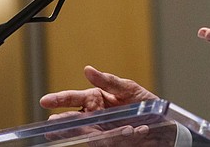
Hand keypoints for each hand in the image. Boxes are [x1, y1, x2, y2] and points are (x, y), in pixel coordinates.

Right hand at [39, 67, 167, 146]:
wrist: (163, 123)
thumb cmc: (144, 103)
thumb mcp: (129, 88)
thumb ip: (108, 81)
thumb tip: (88, 70)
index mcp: (96, 100)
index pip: (74, 99)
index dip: (59, 100)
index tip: (46, 101)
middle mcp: (95, 118)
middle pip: (74, 121)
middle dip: (65, 123)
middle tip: (55, 124)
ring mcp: (102, 132)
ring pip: (91, 135)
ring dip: (98, 132)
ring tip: (111, 129)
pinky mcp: (113, 143)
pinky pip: (112, 142)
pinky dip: (123, 137)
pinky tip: (136, 131)